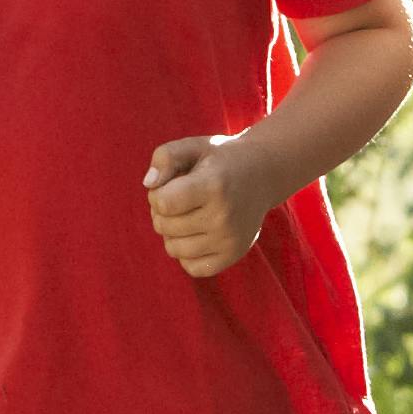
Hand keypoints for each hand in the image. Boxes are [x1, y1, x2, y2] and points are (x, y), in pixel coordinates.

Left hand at [143, 133, 282, 278]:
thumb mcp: (193, 146)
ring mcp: (230, 240)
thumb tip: (149, 184)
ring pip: (173, 249)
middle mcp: (224, 217)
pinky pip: (191, 267)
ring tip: (189, 214)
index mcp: (214, 186)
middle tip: (182, 198)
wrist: (264, 173)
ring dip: (172, 232)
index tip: (171, 185)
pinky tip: (198, 233)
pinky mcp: (233, 255)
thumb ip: (165, 157)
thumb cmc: (219, 160)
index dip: (157, 193)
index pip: (162, 203)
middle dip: (163, 211)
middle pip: (164, 226)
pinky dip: (187, 252)